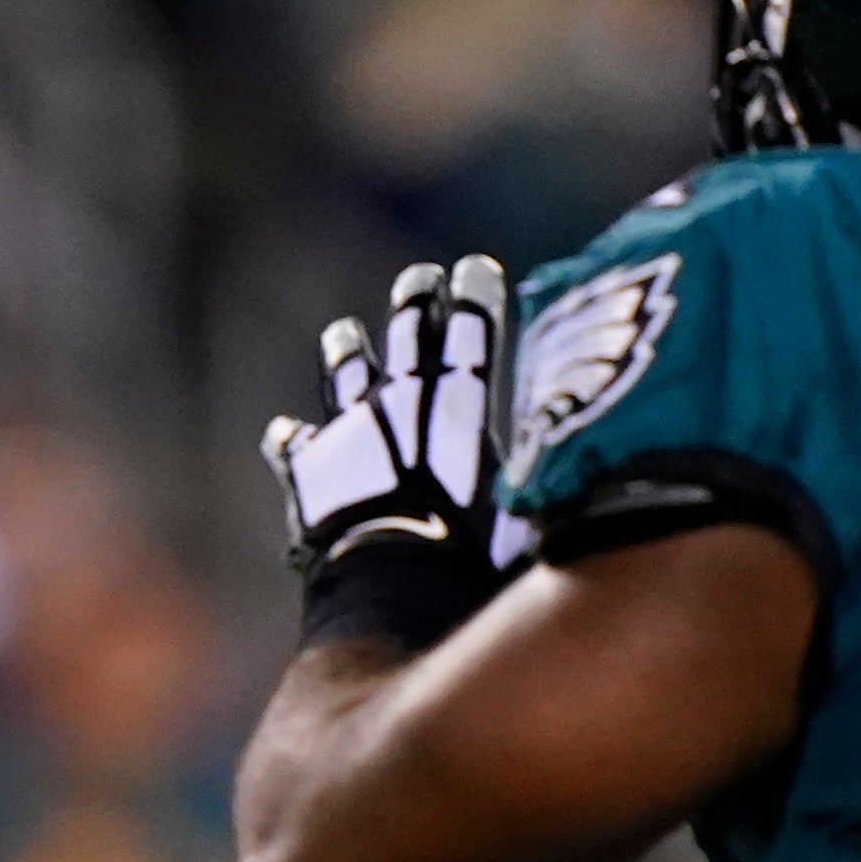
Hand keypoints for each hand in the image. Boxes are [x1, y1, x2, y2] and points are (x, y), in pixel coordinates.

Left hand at [263, 257, 509, 572]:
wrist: (389, 595)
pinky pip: (294, 452)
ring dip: (346, 356)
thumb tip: (576, 458)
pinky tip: (284, 432)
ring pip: (345, 381)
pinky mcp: (309, 480)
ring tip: (343, 334)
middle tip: (419, 277)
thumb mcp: (525, 512)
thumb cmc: (473, 561)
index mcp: (458, 412)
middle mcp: (399, 412)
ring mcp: (347, 441)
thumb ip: (539, 475)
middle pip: (409, 342)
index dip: (473, 300)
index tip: (474, 266)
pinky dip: (292, 441)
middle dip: (415, 305)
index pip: (470, 338)